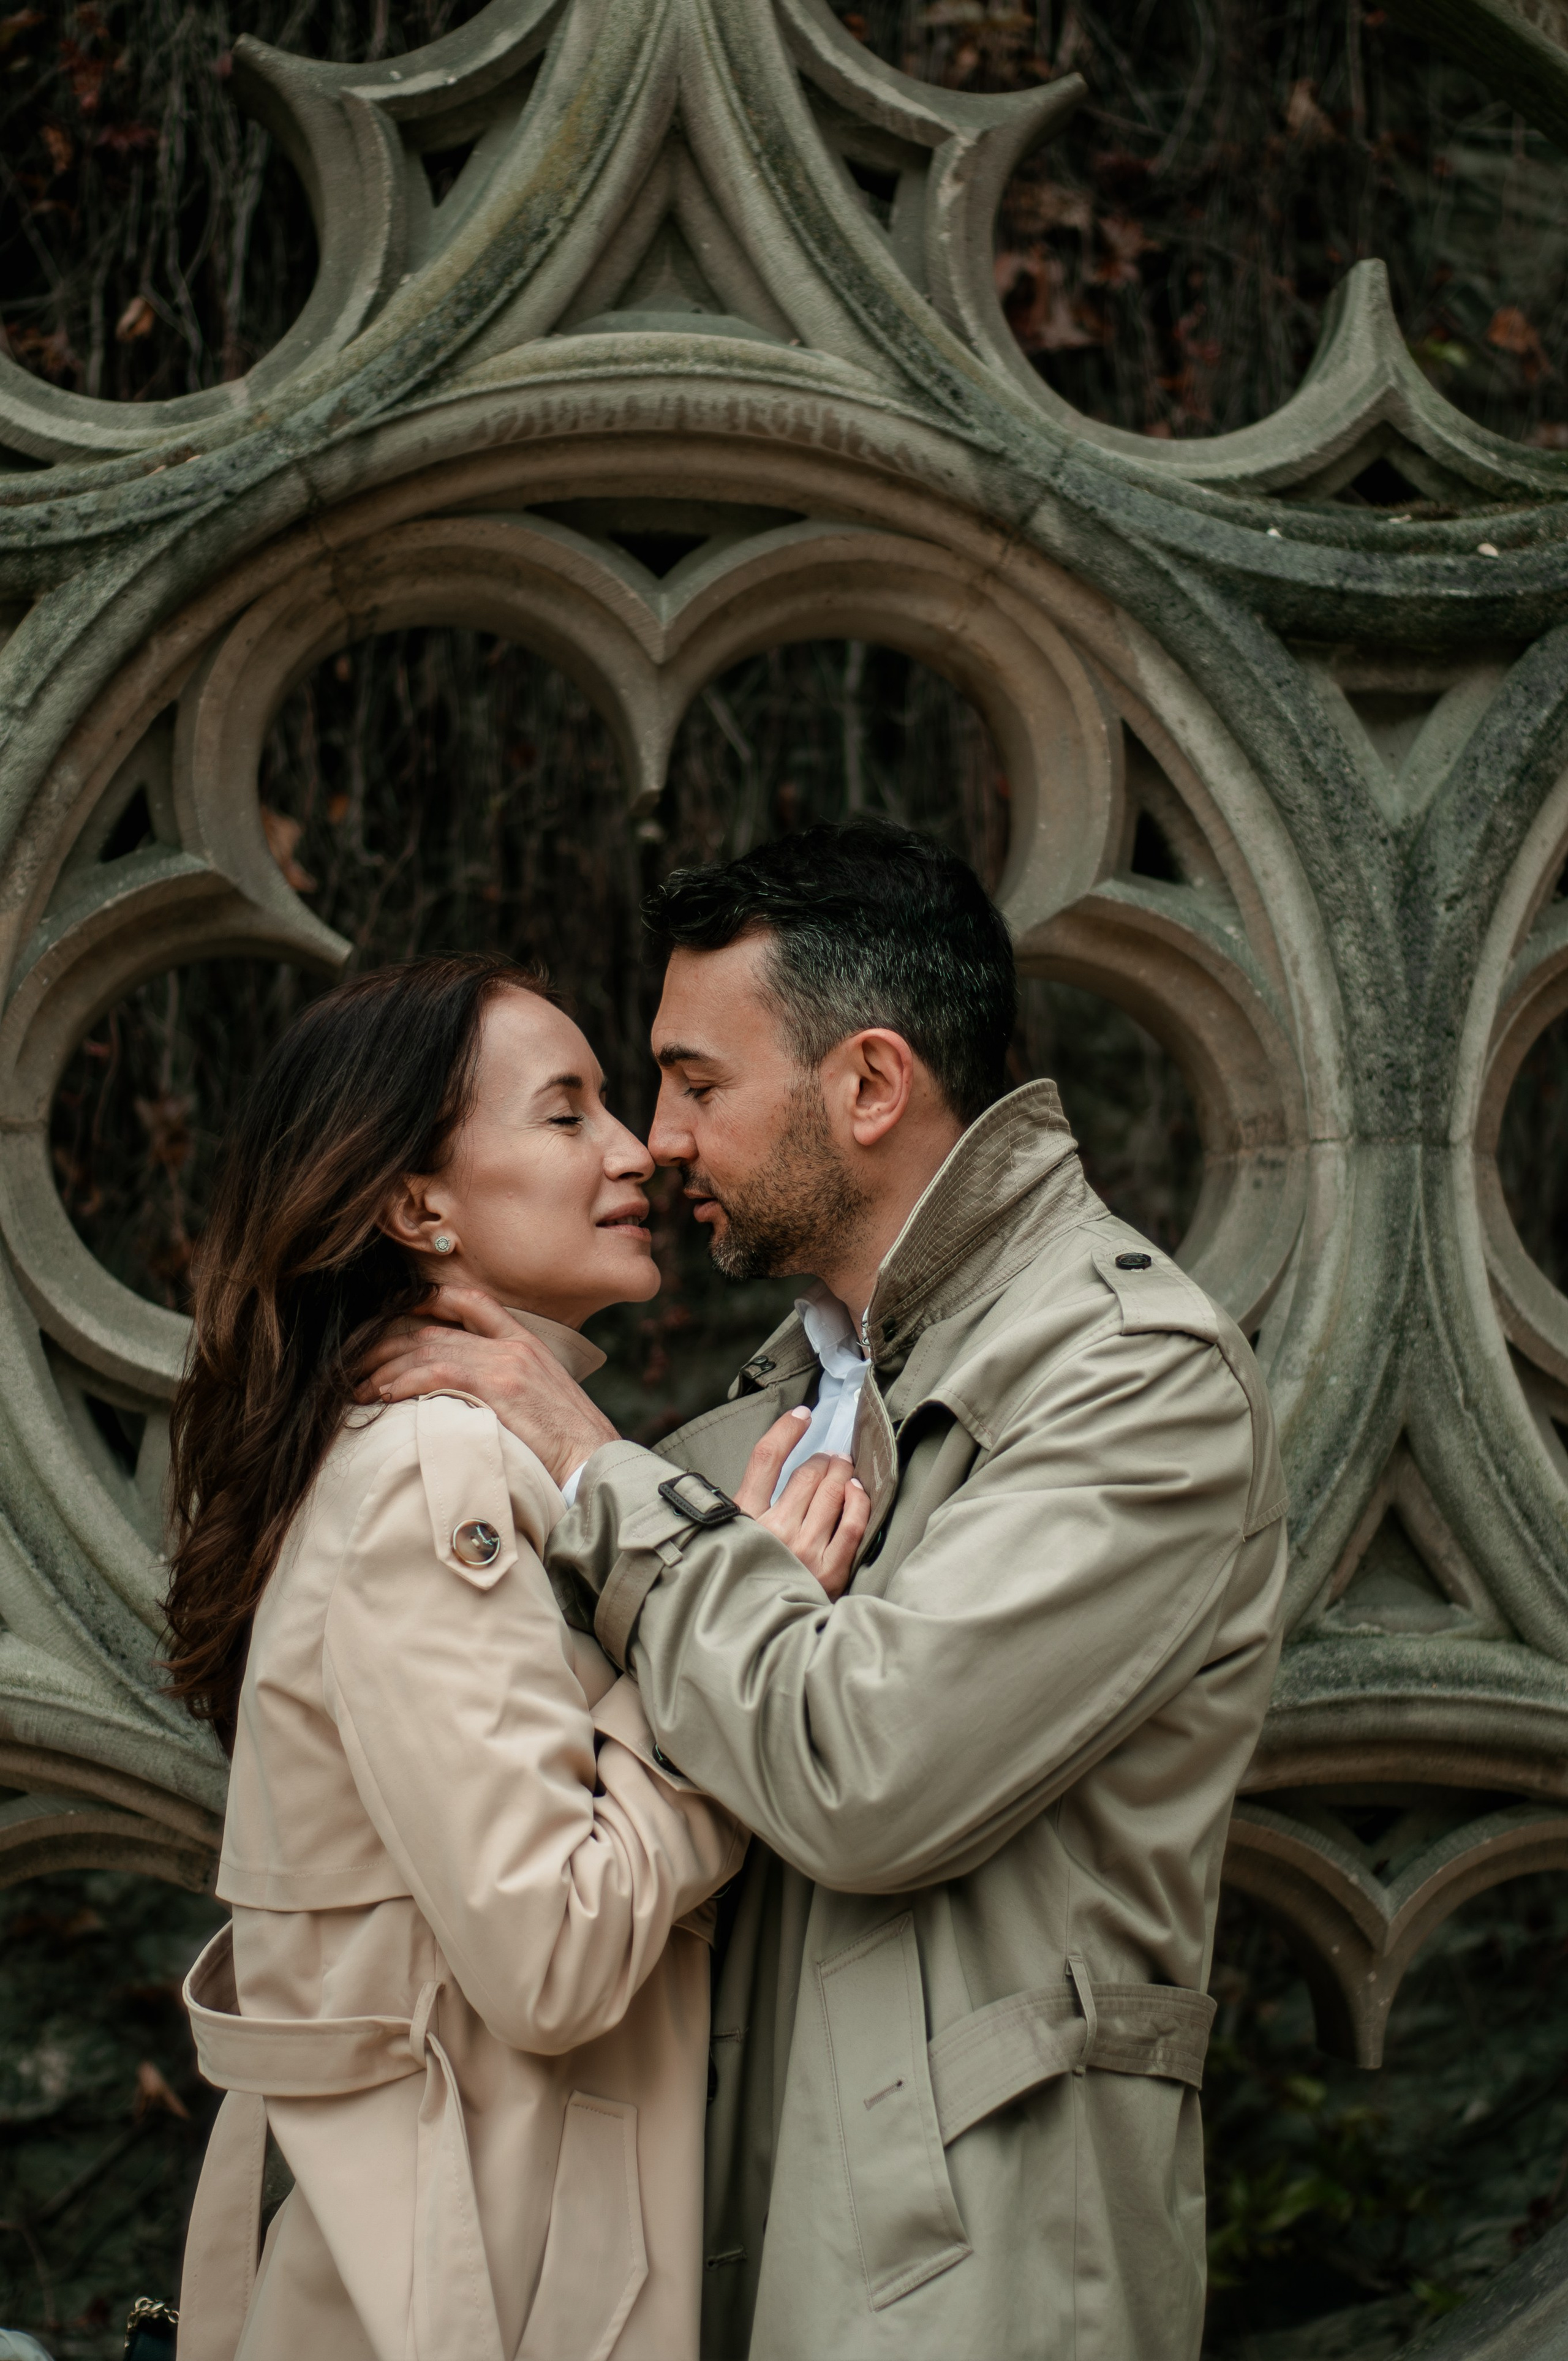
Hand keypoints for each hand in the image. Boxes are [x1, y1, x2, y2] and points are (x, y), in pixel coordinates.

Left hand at [355, 1285, 617, 1487]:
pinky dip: (405, 1381)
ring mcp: (508, 1362)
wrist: (597, 1462)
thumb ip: (508, 1388)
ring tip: (358, 1387)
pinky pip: (438, 1372)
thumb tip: (467, 1399)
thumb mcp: (542, 1403)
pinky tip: (384, 1394)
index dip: (430, 1300)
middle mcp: (515, 1345)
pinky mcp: (500, 1386)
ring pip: (430, 1349)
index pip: (473, 1302)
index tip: (396, 1312)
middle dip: (388, 1344)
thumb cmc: (571, 1446)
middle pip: (436, 1329)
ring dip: (386, 1367)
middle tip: (356, 1365)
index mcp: (527, 1343)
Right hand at [735, 1409, 870, 1600]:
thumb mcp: (734, 1538)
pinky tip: (856, 1491)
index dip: (787, 1429)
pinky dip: (858, 1500)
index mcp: (743, 1519)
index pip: (767, 1457)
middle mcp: (773, 1531)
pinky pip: (853, 1521)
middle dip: (824, 1459)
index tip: (803, 1415)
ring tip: (843, 1469)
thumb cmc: (747, 1579)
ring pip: (833, 1491)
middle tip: (830, 1457)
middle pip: (808, 1472)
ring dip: (842, 1473)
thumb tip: (783, 1469)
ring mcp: (804, 1550)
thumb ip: (749, 1505)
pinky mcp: (831, 1569)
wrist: (760, 1634)